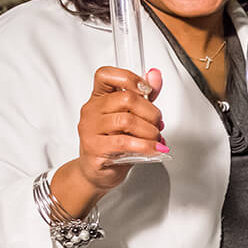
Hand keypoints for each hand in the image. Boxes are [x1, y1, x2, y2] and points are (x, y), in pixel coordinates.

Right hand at [55, 66, 164, 215]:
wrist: (98, 172)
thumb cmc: (115, 143)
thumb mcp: (132, 116)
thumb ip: (144, 96)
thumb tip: (155, 75)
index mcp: (99, 98)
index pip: (105, 74)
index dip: (129, 78)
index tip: (146, 90)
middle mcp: (91, 110)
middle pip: (126, 98)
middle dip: (151, 112)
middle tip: (158, 124)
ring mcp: (90, 129)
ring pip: (127, 120)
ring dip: (150, 131)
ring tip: (156, 139)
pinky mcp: (94, 148)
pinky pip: (124, 142)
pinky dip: (145, 146)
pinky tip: (153, 149)